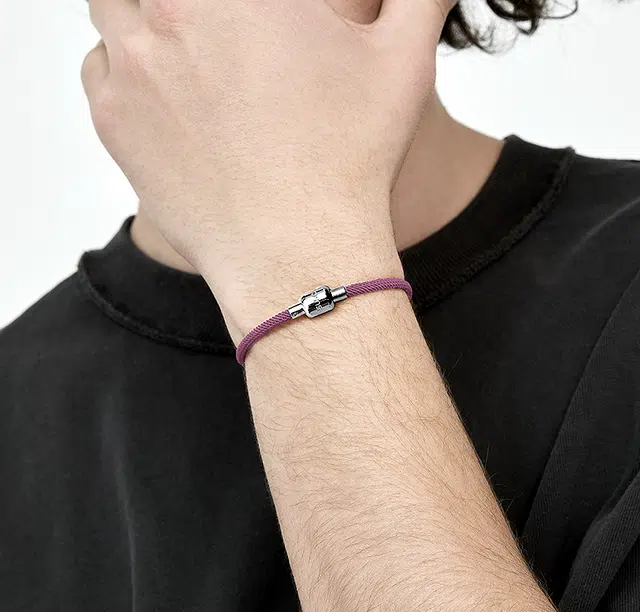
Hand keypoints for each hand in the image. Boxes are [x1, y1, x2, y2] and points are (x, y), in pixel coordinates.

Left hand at [81, 0, 451, 336]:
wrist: (298, 252)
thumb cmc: (349, 162)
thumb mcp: (404, 59)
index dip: (235, 4)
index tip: (252, 22)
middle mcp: (171, 9)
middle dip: (190, 4)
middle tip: (219, 32)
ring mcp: (133, 64)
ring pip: (115, 4)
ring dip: (146, 15)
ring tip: (191, 53)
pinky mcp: (113, 119)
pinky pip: (100, 67)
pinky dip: (125, 68)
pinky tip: (168, 96)